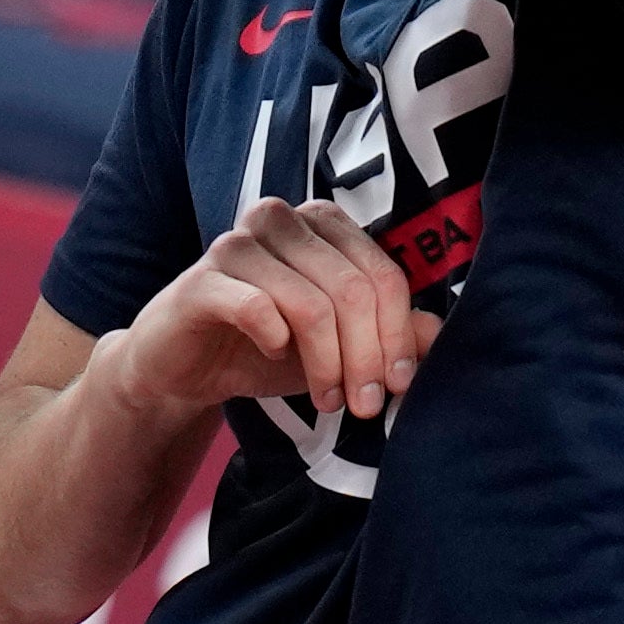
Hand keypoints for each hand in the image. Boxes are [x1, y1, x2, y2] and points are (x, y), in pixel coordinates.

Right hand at [101, 197, 440, 425]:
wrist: (185, 368)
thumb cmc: (268, 346)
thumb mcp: (340, 346)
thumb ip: (390, 334)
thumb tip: (439, 335)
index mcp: (324, 223)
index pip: (383, 275)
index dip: (399, 334)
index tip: (398, 385)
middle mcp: (284, 220)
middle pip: (352, 290)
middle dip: (366, 357)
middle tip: (364, 404)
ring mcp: (238, 244)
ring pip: (311, 302)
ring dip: (327, 363)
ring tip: (328, 399)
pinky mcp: (201, 280)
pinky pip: (256, 306)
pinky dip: (276, 340)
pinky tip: (276, 355)